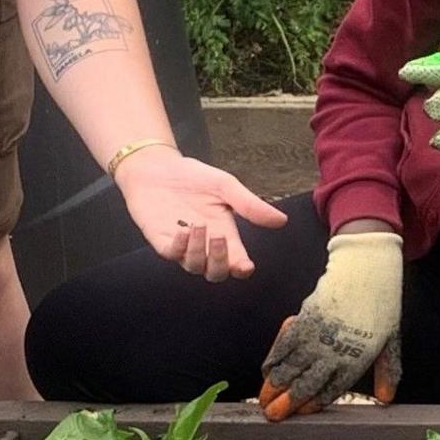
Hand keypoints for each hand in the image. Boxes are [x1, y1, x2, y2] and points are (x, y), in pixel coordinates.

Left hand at [114, 146, 288, 281]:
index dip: (241, 268)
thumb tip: (282, 220)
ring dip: (199, 250)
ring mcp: (182, 245)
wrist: (157, 167)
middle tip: (219, 236)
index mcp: (224, 233)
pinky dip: (179, 247)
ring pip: (195, 267)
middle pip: (217, 273)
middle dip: (221, 261)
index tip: (245, 266)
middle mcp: (204, 245)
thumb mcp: (225, 186)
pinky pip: (172, 255)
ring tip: (198, 224)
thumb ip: (250, 205)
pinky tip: (182, 230)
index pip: (236, 261)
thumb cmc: (192, 177)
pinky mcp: (161, 241)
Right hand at [258, 230, 403, 420]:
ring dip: (273, 385)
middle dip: (285, 403)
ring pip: (289, 368)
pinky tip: (266, 370)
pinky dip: (272, 359)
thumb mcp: (392, 341)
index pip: (329, 392)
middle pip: (304, 385)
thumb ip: (388, 371)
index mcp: (355, 361)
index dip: (311, 405)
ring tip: (263, 399)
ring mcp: (316, 337)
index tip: (298, 413)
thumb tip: (387, 398)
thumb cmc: (381, 305)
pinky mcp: (303, 320)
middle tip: (271, 414)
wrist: (365, 271)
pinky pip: (282, 345)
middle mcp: (333, 353)